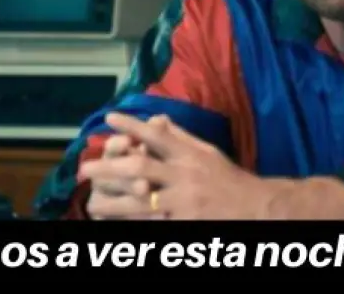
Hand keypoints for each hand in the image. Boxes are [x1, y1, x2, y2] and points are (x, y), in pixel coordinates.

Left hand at [78, 113, 266, 218]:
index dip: (131, 126)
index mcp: (190, 155)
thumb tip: (156, 120)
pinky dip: (133, 224)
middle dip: (109, 168)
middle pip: (140, 167)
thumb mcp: (208, 152)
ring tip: (92, 204)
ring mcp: (184, 203)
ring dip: (113, 203)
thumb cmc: (230, 180)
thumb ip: (180, 137)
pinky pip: (152, 224)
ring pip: (140, 201)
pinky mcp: (184, 224)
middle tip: (85, 170)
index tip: (108, 119)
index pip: (156, 135)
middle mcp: (185, 176)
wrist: (259, 209)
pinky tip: (116, 224)